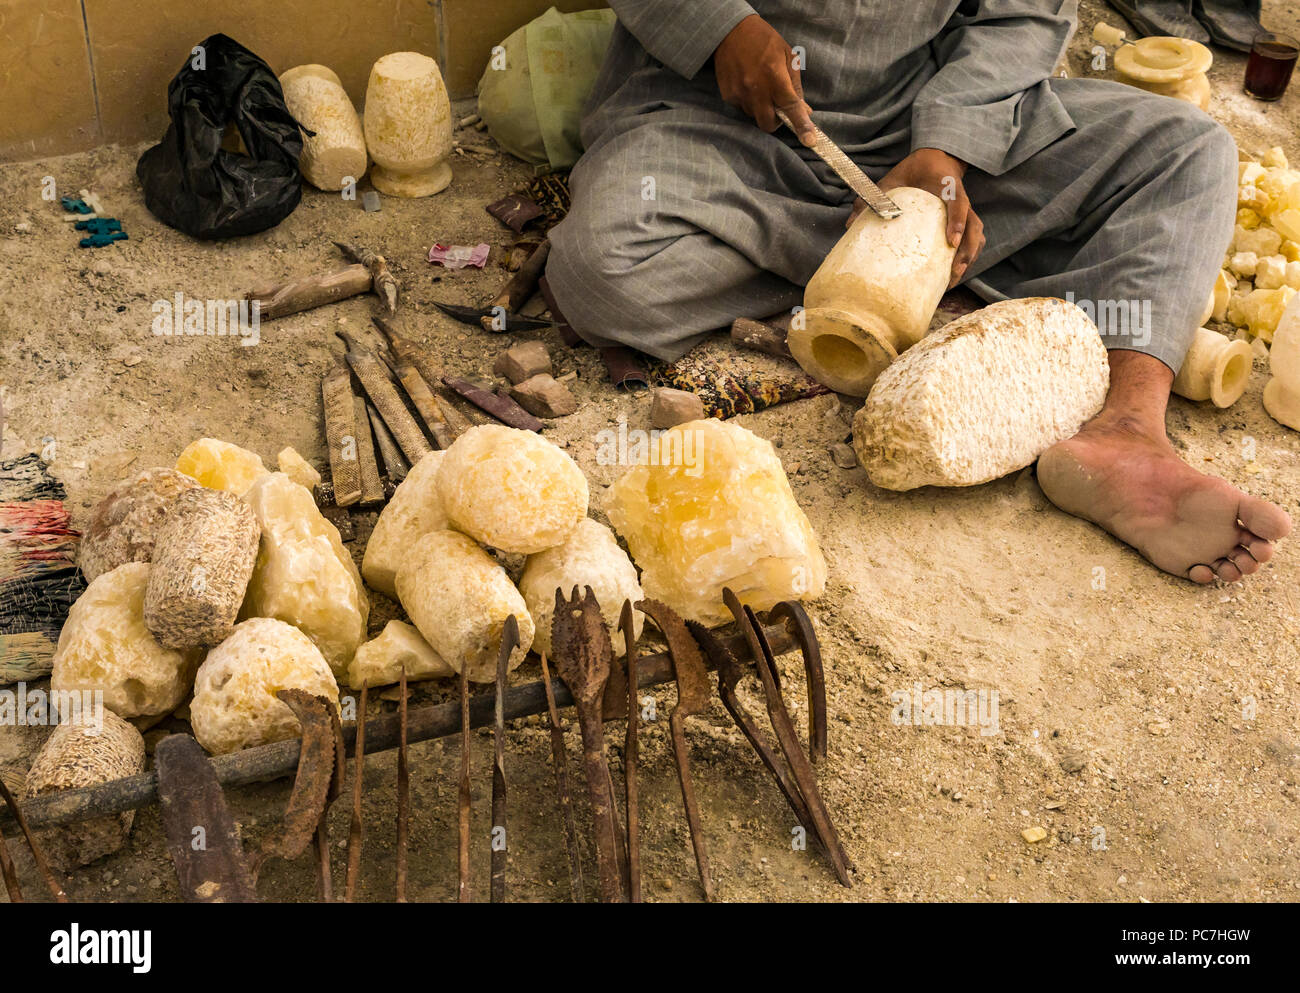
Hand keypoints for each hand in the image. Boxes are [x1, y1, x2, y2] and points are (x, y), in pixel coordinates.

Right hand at [714, 14, 815, 144]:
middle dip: (775, 122)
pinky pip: (742, 108)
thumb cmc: (764, 41)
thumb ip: (795, 85)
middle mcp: (756, 89)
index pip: (791, 107)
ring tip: (759, 87)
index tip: (809, 141)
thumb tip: (804, 110)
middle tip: (777, 108)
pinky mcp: (728, 95)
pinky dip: (748, 102)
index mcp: (775, 77)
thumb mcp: (788, 56)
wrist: (730, 30)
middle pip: (768, 124)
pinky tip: (747, 84)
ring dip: (760, 109)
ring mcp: (739, 94)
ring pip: (754, 116)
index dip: (801, 125)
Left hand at [848, 148, 983, 287]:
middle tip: (953, 272)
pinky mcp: (964, 220)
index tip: (951, 242)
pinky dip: (969, 255)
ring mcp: (964, 211)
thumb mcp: (890, 182)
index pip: (958, 203)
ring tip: (955, 278)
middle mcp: (960, 201)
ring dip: (969, 256)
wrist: (932, 162)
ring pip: (977, 234)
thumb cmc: (910, 174)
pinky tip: (956, 274)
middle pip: (973, 225)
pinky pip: (974, 238)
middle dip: (966, 250)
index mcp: (947, 187)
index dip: (957, 221)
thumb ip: (872, 199)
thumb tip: (849, 224)